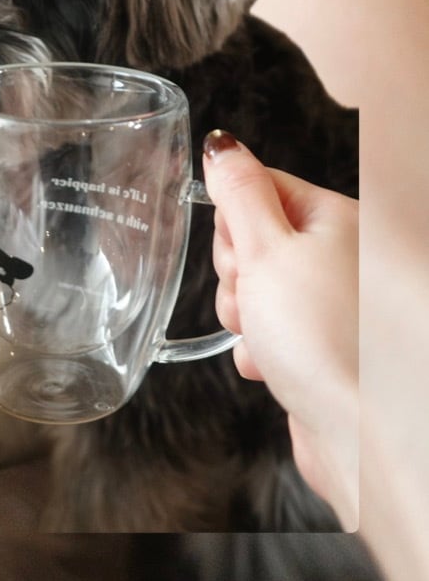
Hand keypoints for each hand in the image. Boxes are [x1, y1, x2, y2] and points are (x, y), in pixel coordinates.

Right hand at [203, 131, 358, 530]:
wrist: (359, 435)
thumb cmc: (322, 341)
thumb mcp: (265, 249)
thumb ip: (237, 192)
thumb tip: (222, 146)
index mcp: (338, 218)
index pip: (261, 187)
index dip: (233, 220)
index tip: (238, 250)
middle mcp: (344, 257)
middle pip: (256, 239)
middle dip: (238, 273)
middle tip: (253, 296)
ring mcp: (335, 305)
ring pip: (260, 289)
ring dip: (246, 315)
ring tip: (263, 337)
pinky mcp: (325, 348)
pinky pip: (275, 331)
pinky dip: (264, 348)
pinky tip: (271, 365)